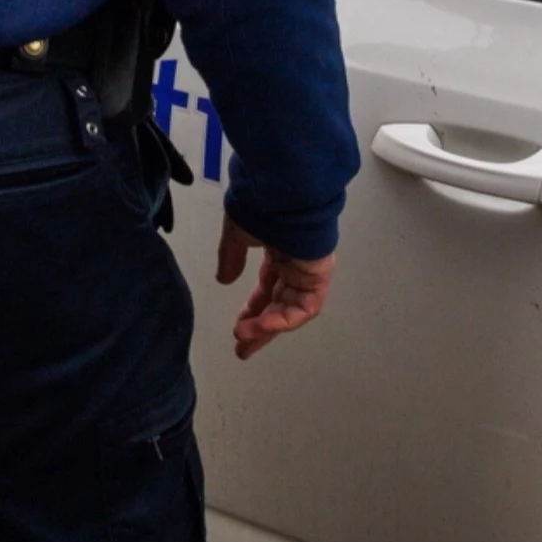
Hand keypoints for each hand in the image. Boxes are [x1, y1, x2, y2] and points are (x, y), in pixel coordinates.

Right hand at [216, 217, 335, 359]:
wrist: (281, 192)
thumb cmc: (259, 207)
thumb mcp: (237, 235)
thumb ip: (231, 258)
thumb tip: (223, 280)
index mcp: (277, 254)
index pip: (266, 292)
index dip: (251, 312)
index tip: (237, 331)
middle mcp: (295, 267)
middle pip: (278, 307)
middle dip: (260, 330)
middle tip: (243, 349)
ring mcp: (308, 273)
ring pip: (290, 311)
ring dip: (268, 327)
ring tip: (245, 338)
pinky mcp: (318, 276)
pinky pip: (304, 306)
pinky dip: (285, 319)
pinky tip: (265, 326)